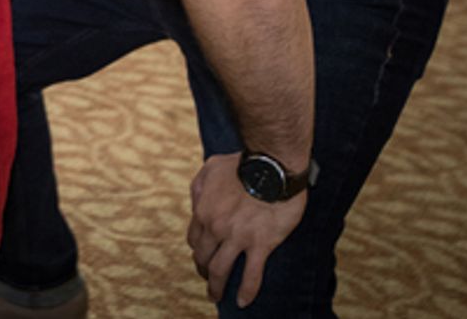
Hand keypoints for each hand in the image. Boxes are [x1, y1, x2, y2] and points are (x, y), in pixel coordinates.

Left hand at [186, 153, 305, 307]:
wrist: (272, 166)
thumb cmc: (242, 164)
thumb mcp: (210, 168)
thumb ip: (199, 187)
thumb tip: (196, 205)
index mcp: (203, 210)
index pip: (194, 238)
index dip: (197, 250)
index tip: (202, 256)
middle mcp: (216, 227)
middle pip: (203, 257)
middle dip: (203, 270)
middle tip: (208, 279)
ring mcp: (237, 237)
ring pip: (221, 270)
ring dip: (216, 286)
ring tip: (217, 295)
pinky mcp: (260, 244)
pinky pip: (252, 274)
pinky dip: (247, 291)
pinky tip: (243, 301)